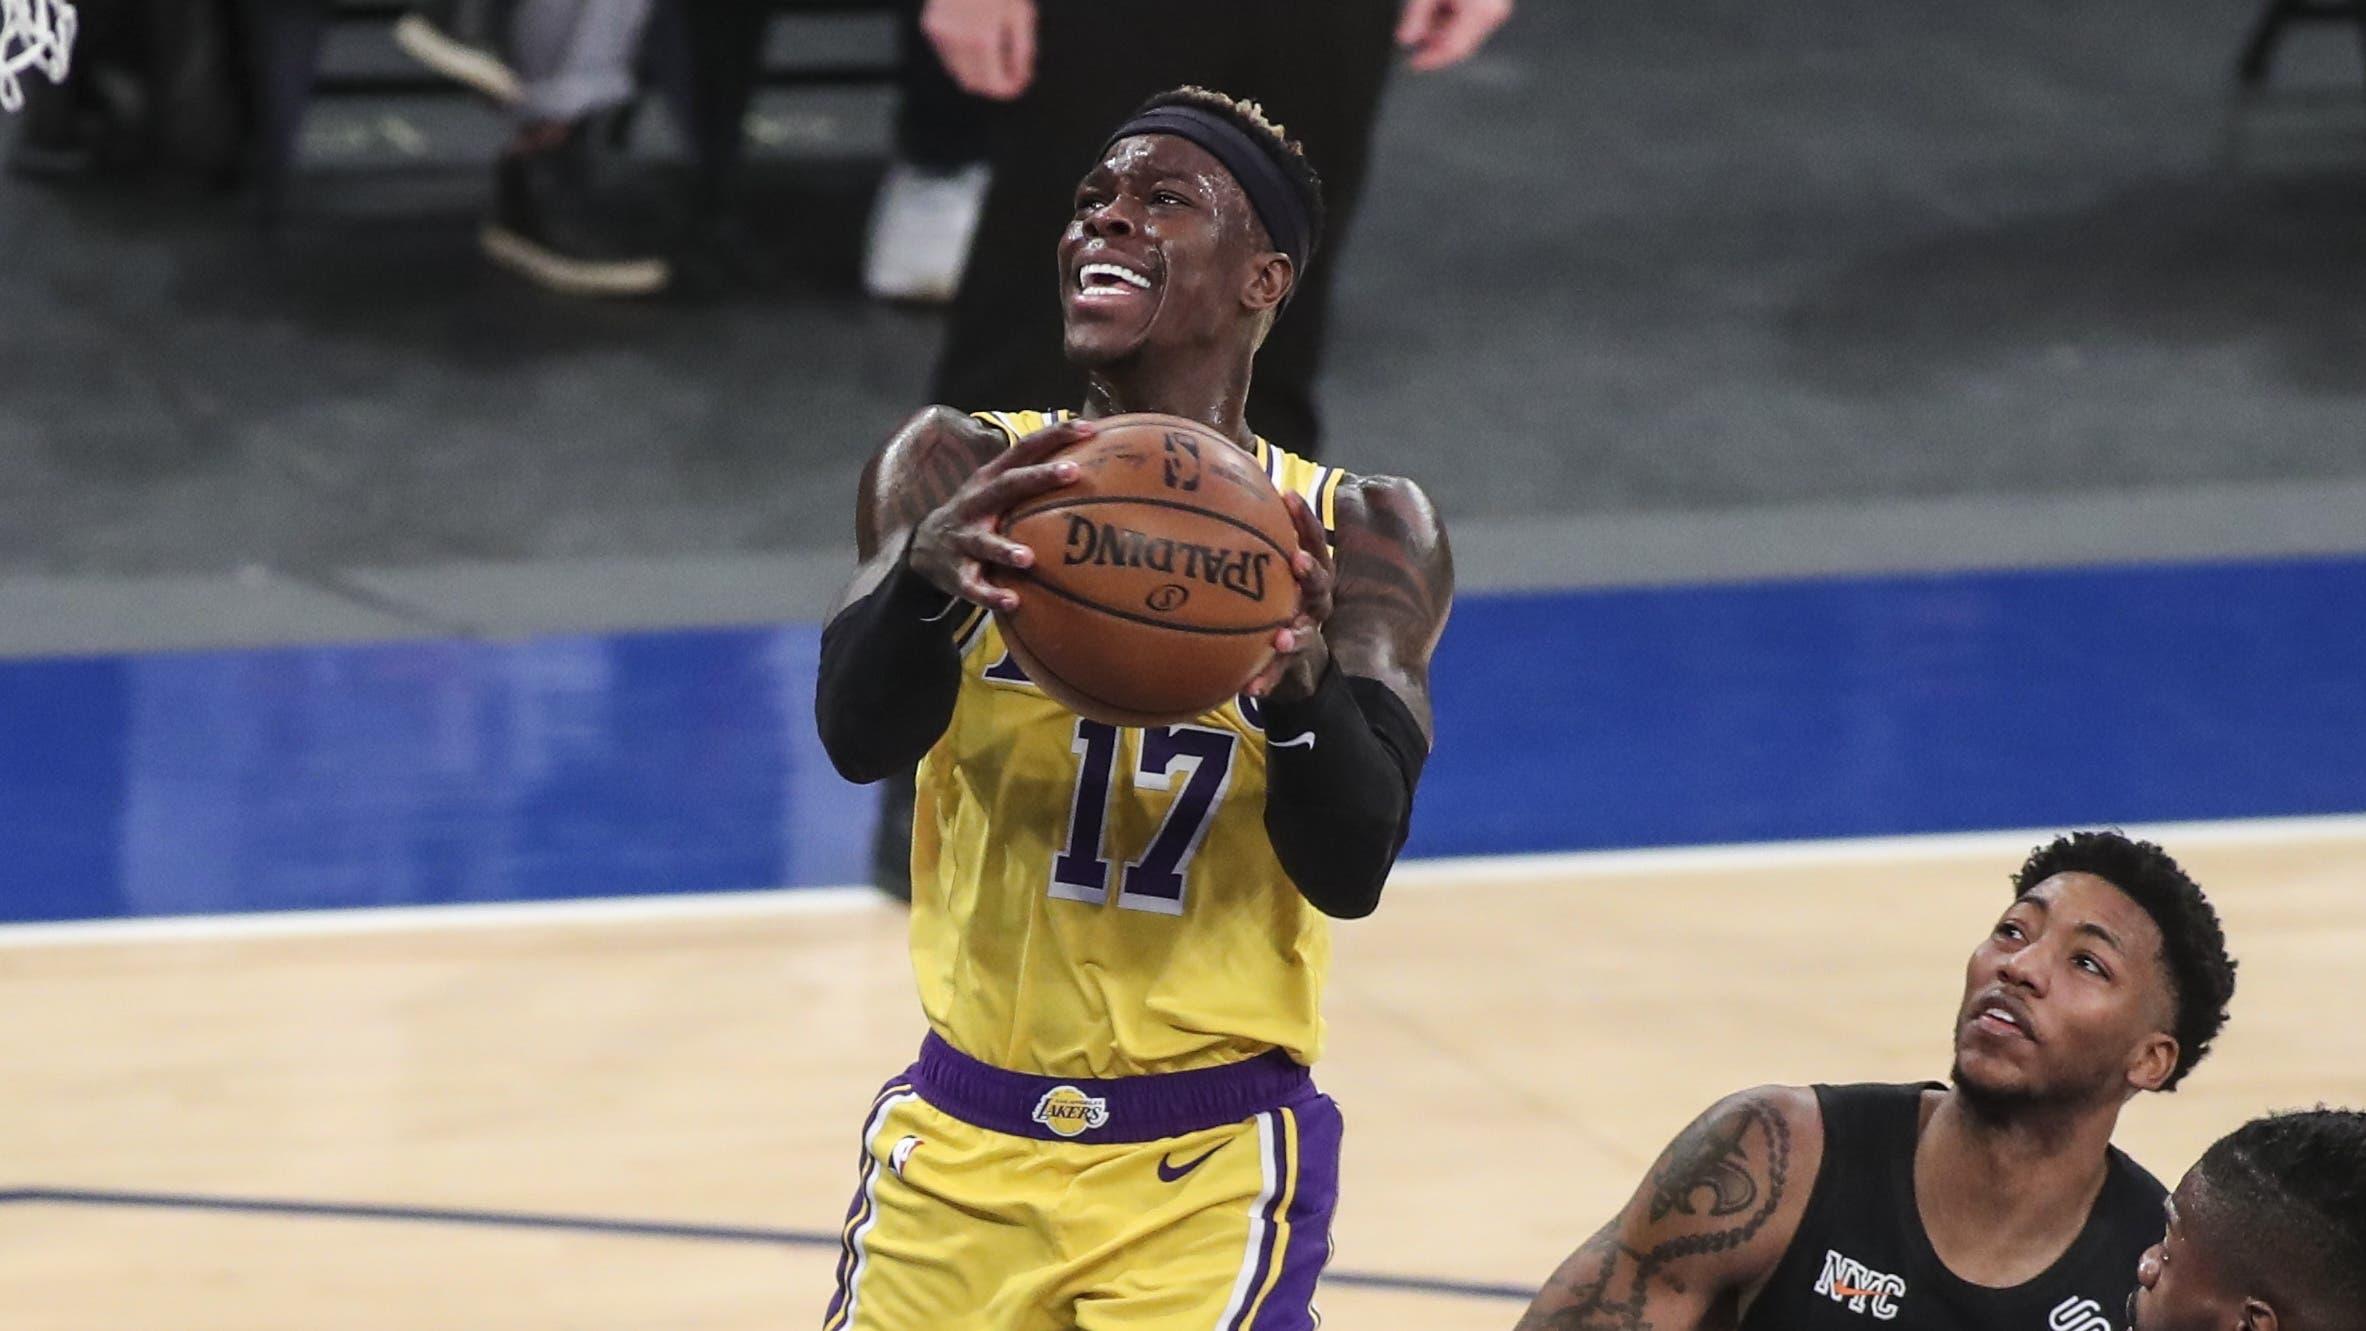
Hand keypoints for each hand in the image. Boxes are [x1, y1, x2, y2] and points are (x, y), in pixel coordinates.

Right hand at [907, 417, 1093, 610]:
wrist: (922, 548)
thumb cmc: (977, 515)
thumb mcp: (996, 491)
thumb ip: (1031, 478)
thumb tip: (1088, 465)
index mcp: (990, 480)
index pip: (1024, 449)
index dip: (1055, 435)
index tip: (1089, 428)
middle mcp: (976, 503)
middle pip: (1007, 485)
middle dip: (1039, 477)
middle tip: (1072, 471)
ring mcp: (963, 538)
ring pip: (983, 543)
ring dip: (1004, 549)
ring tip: (1028, 558)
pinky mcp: (956, 572)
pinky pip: (973, 586)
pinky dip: (990, 594)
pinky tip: (1011, 601)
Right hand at [921, 0, 1037, 99]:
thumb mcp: (1021, 14)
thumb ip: (1023, 52)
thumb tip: (1022, 79)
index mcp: (982, 38)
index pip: (993, 84)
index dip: (1008, 89)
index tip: (1019, 84)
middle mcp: (957, 41)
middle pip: (972, 84)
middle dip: (992, 84)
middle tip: (1009, 73)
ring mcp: (939, 35)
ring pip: (957, 72)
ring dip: (977, 70)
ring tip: (995, 50)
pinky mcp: (930, 28)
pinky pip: (948, 55)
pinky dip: (963, 55)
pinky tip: (974, 36)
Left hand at [1245, 491, 1335, 701]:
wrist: (1298, 660)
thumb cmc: (1276, 599)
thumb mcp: (1268, 571)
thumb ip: (1251, 541)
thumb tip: (1216, 491)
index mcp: (1310, 573)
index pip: (1312, 539)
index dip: (1304, 518)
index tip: (1287, 497)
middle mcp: (1315, 601)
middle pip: (1321, 582)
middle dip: (1310, 571)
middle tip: (1296, 562)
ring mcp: (1309, 632)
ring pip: (1307, 631)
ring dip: (1295, 633)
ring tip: (1280, 636)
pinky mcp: (1294, 664)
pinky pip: (1281, 673)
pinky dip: (1266, 680)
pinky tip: (1249, 689)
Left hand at [1395, 0, 1512, 71]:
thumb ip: (1416, 16)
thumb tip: (1408, 38)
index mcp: (1481, 12)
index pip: (1454, 50)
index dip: (1430, 60)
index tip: (1412, 63)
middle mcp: (1493, 12)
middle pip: (1461, 43)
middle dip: (1434, 43)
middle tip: (1412, 36)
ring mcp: (1496, 6)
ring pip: (1465, 32)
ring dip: (1441, 29)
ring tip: (1422, 14)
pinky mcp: (1492, 0)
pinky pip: (1471, 18)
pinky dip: (1451, 17)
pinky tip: (1437, 6)